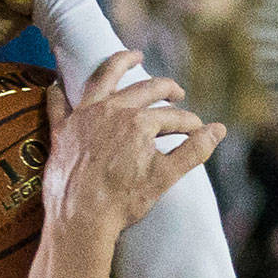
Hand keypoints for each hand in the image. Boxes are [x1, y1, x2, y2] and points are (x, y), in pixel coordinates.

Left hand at [40, 50, 221, 234]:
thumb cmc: (123, 201)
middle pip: (145, 89)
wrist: (79, 220)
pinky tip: (60, 83)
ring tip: (133, 57)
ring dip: (120, 63)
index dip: (189, 123)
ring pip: (103, 78)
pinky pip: (58, 102)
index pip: (173, 116)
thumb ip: (194, 150)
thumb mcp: (165, 177)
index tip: (198, 131)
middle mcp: (111, 111)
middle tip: (177, 93)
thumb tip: (219, 129)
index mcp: (139, 122)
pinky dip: (59, 90)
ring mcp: (84, 117)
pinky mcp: (61, 130)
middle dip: (166, 89)